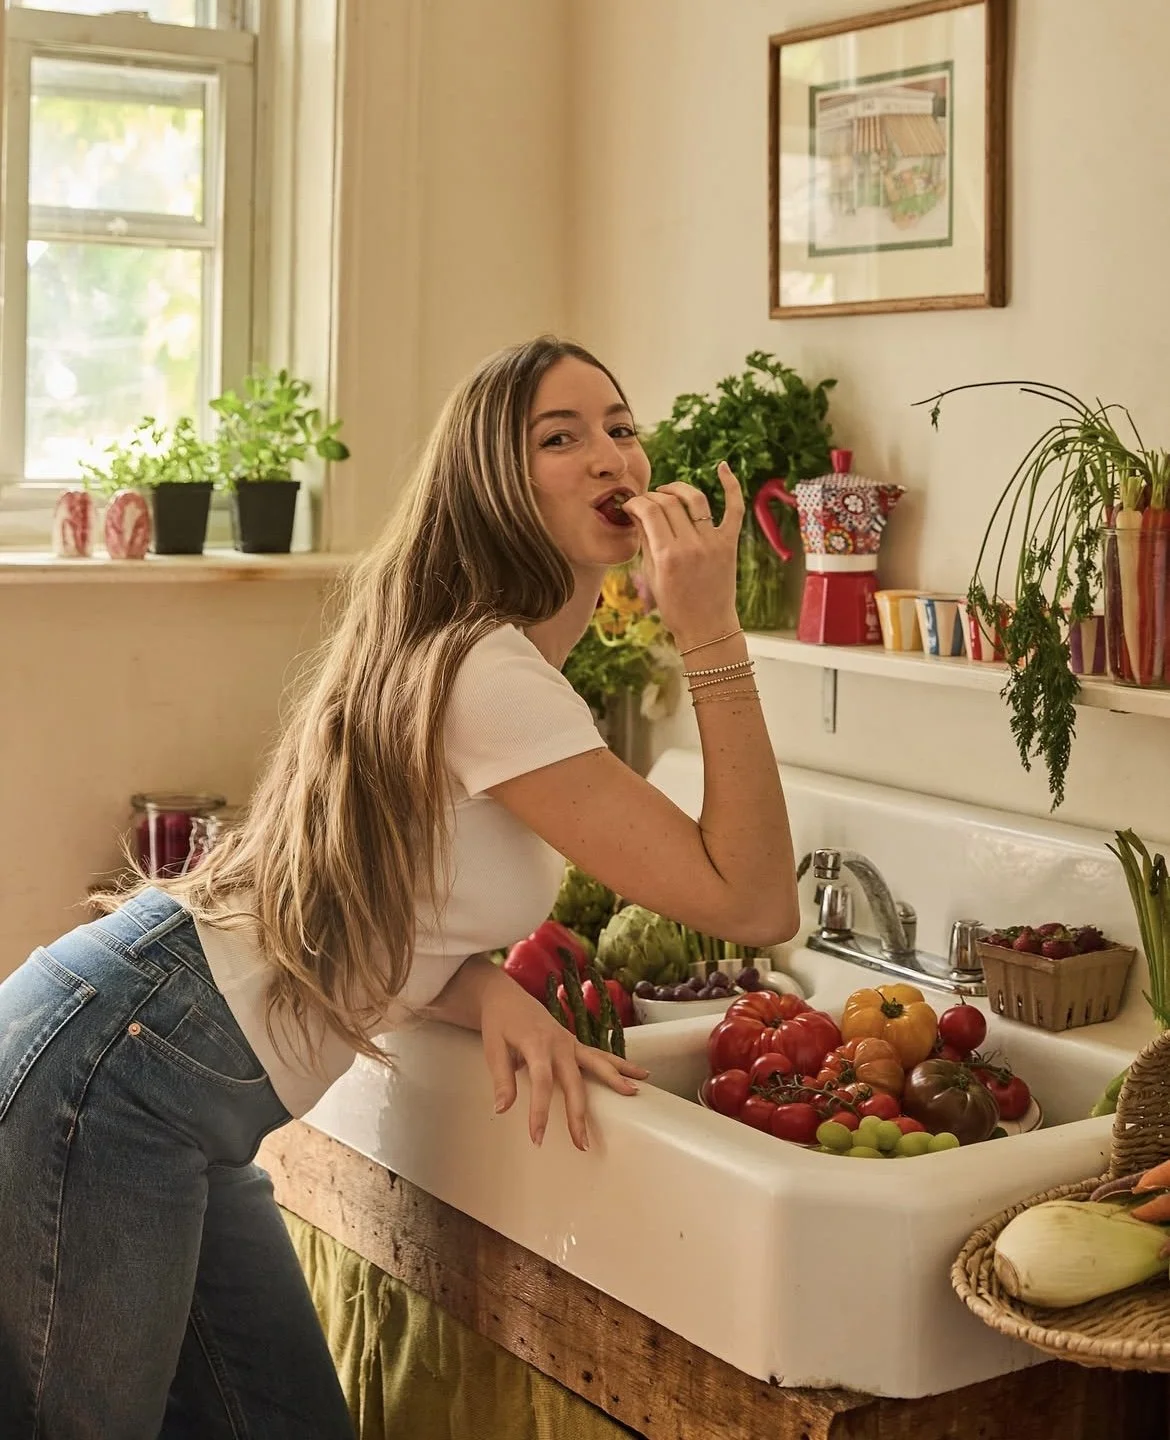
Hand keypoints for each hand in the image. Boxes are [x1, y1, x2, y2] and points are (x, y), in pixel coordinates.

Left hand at [479, 968, 647, 1150]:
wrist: (506, 996)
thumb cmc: (499, 1023)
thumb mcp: (493, 1048)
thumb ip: (501, 1079)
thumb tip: (502, 1109)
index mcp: (536, 1044)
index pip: (541, 1082)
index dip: (539, 1110)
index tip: (537, 1137)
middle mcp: (559, 1044)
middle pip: (573, 1081)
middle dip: (578, 1114)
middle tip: (583, 1144)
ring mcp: (570, 1042)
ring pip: (596, 1063)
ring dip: (615, 1080)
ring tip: (633, 1094)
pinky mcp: (575, 1044)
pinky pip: (600, 1055)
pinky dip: (620, 1064)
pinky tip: (640, 1074)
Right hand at [623, 462, 743, 647]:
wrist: (707, 628)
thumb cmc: (675, 607)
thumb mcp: (652, 576)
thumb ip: (646, 541)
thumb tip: (639, 513)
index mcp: (668, 555)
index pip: (649, 511)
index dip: (636, 502)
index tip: (630, 505)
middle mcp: (691, 545)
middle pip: (669, 503)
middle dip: (653, 497)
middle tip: (646, 503)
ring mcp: (713, 543)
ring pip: (695, 499)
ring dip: (678, 489)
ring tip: (668, 491)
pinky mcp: (729, 543)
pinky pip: (734, 508)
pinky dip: (731, 485)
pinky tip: (722, 466)